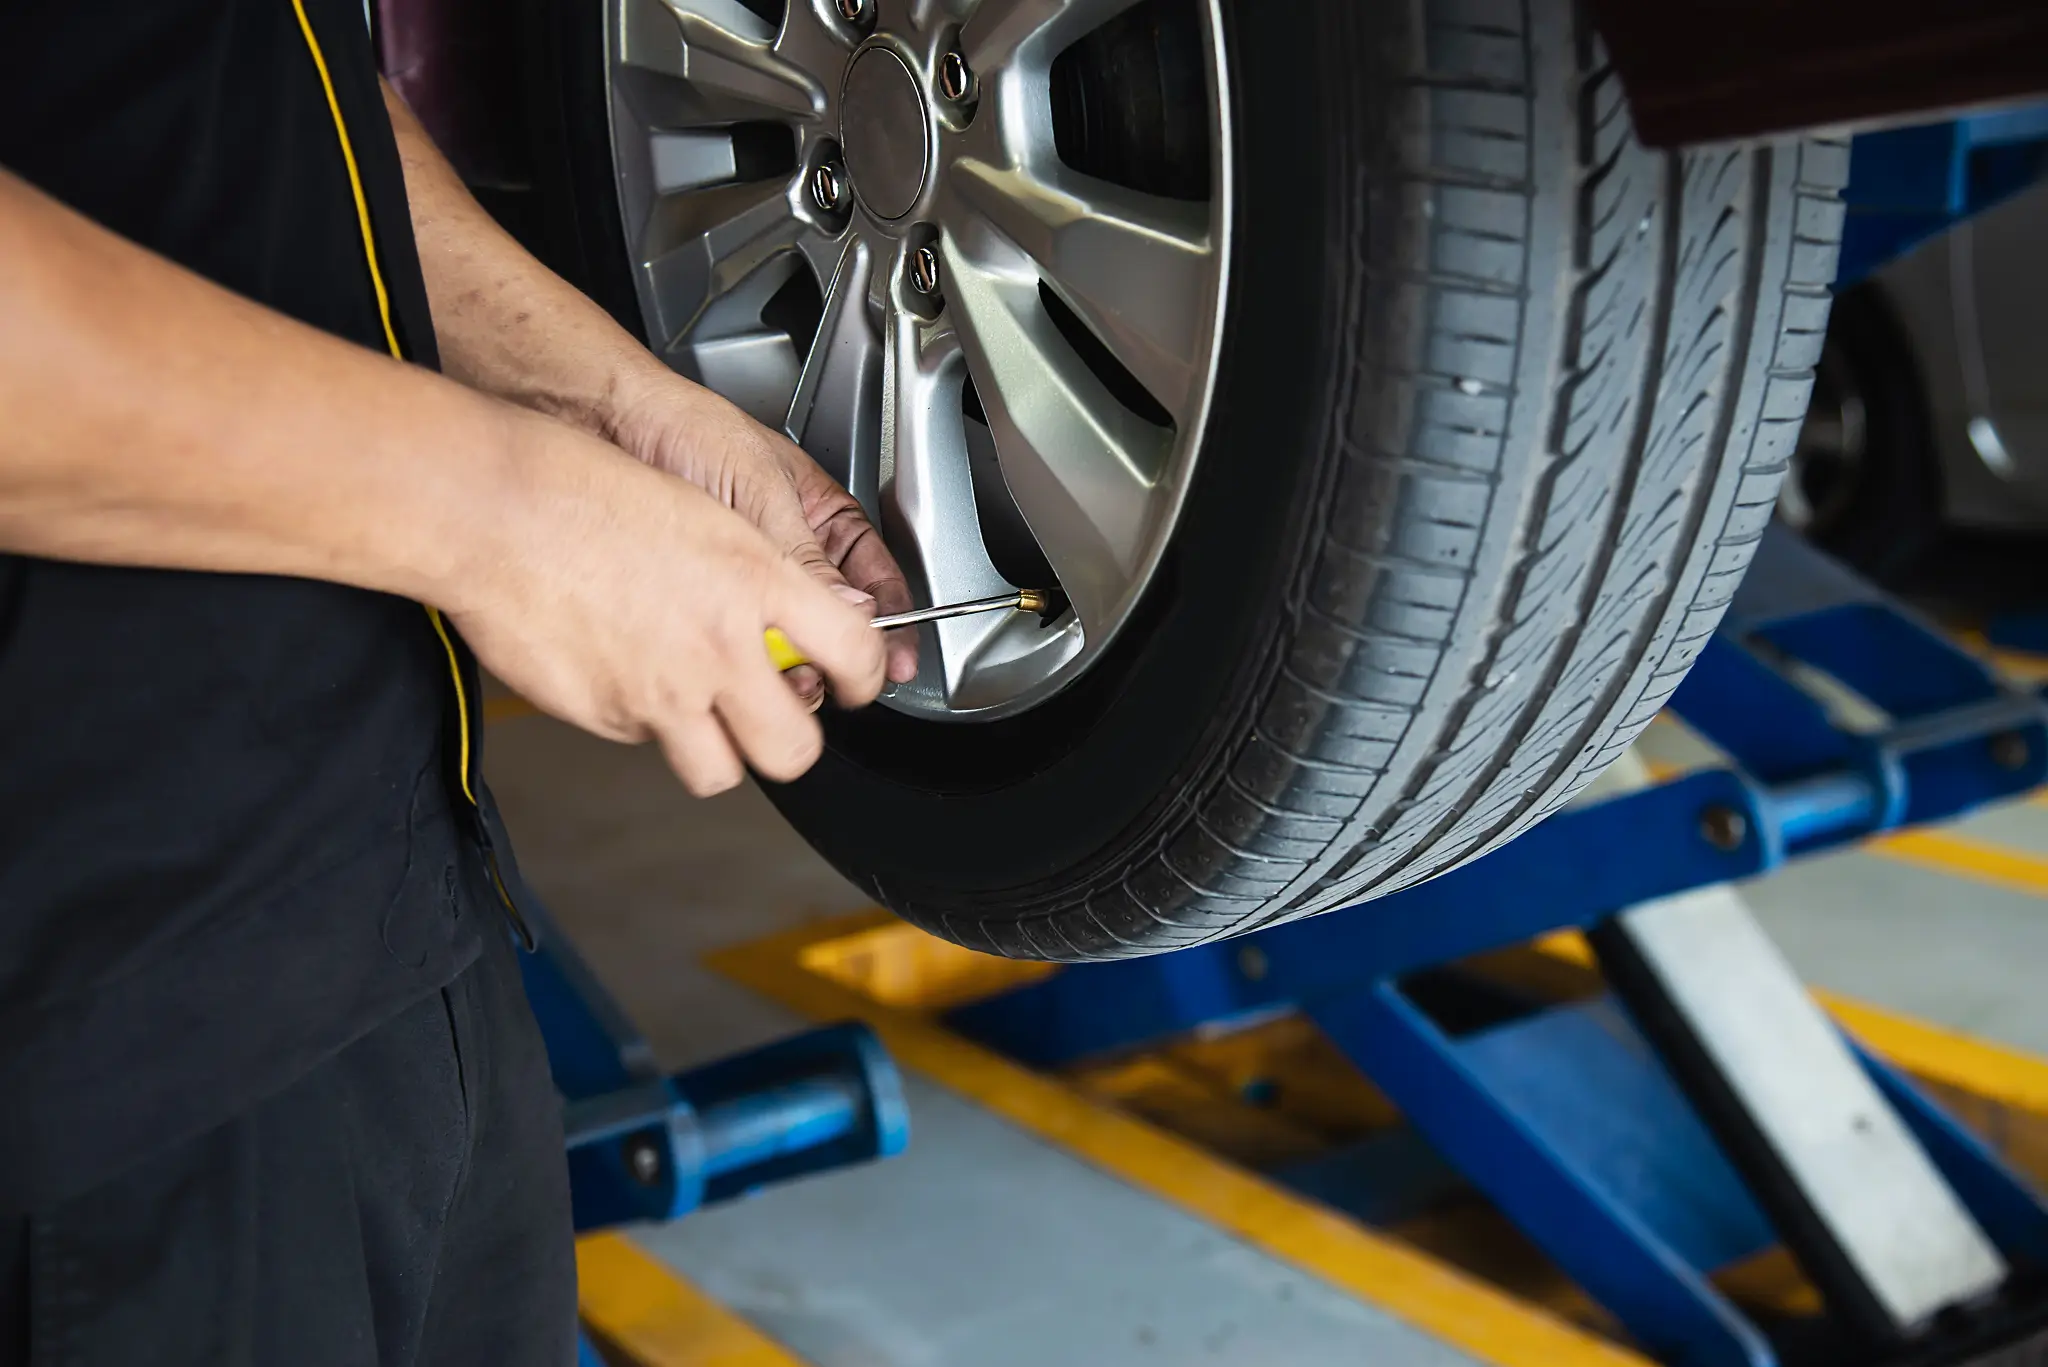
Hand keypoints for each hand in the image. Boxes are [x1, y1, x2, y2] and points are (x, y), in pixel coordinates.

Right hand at [449, 415, 885, 794]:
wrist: (492, 509)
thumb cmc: (587, 491)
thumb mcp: (708, 513)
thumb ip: (766, 574)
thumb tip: (805, 616)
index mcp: (755, 580)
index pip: (853, 652)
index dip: (868, 679)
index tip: (860, 683)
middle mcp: (717, 647)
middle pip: (793, 751)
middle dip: (793, 746)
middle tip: (779, 721)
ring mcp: (660, 692)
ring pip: (717, 770)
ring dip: (717, 750)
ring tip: (699, 708)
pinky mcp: (604, 717)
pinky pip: (643, 742)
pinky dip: (642, 719)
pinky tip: (620, 666)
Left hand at [604, 368, 919, 707]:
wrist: (610, 423)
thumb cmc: (686, 428)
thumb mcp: (760, 494)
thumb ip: (804, 558)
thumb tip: (851, 612)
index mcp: (824, 514)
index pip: (876, 578)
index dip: (891, 620)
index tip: (894, 661)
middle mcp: (791, 549)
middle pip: (834, 619)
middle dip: (834, 651)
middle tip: (829, 672)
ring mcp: (747, 577)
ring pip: (787, 635)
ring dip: (789, 659)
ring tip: (783, 669)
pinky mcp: (705, 597)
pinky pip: (738, 637)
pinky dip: (744, 654)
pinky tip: (742, 661)